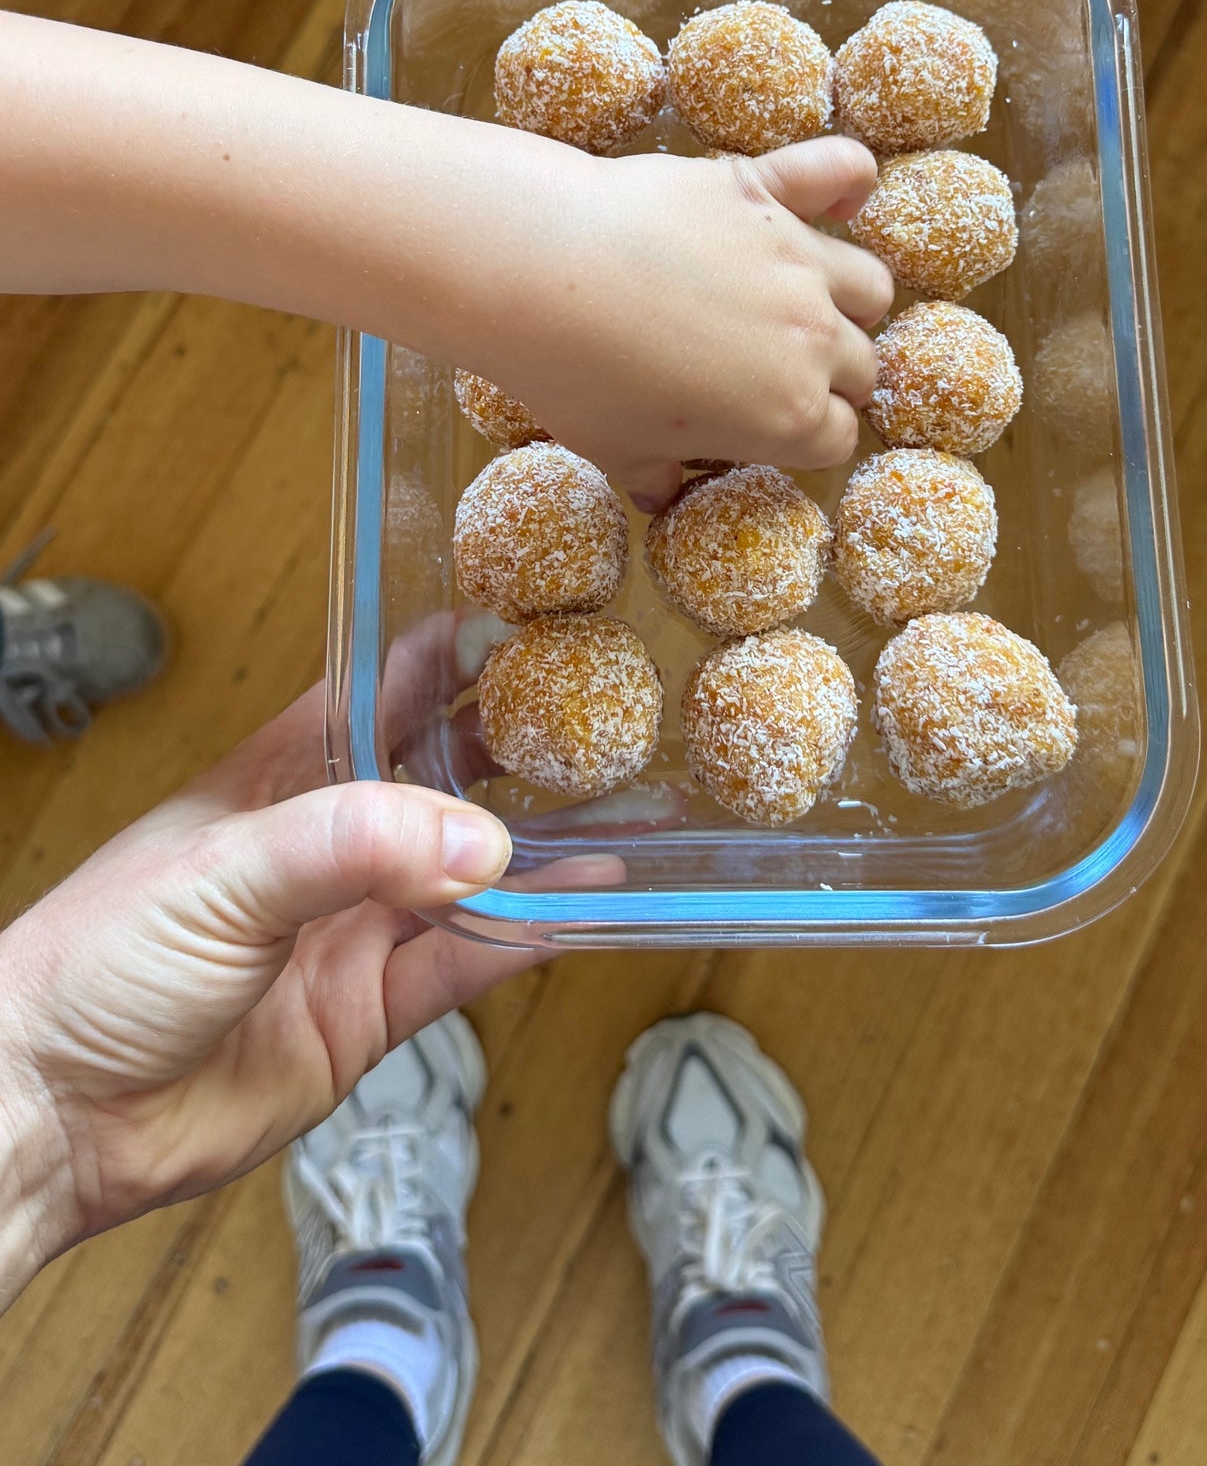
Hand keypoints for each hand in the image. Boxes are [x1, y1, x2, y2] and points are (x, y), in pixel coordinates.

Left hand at [0, 616, 585, 1310]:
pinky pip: (467, 963)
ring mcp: (351, 930)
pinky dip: (530, 933)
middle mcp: (325, 849)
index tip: (526, 619)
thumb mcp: (224, 871)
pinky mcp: (369, 1011)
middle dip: (512, 747)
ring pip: (469, 873)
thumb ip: (353, 843)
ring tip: (621, 802)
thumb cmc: (98, 963)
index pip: (377, 695)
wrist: (53, 1116)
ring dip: (538, 844)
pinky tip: (587, 901)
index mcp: (278, 779)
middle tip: (599, 712)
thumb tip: (480, 837)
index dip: (446, 657)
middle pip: (439, 780)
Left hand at [446, 135, 893, 510]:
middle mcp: (812, 338)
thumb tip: (660, 494)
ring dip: (852, 302)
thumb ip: (651, 474)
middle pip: (861, 367)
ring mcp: (797, 258)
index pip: (836, 439)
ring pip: (870, 286)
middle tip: (779, 370)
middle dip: (833, 378)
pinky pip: (839, 172)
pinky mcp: (765, 191)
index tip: (773, 430)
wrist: (540, 270)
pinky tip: (844, 197)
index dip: (807, 439)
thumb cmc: (575, 374)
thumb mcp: (613, 448)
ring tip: (810, 303)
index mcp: (786, 417)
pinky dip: (848, 180)